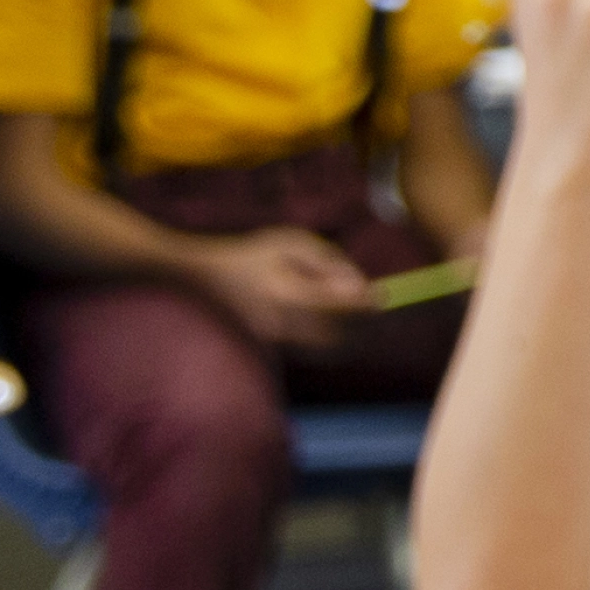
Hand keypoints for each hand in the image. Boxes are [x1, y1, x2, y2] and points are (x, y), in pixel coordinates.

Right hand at [197, 226, 376, 352]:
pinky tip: (342, 324)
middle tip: (379, 309)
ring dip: (349, 335)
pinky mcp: (270, 344)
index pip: (333, 305)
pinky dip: (330, 338)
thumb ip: (327, 261)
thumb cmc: (252, 254)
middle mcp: (277, 322)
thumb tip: (359, 284)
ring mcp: (272, 338)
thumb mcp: (291, 243)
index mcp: (283, 293)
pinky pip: (309, 347)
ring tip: (365, 316)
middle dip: (361, 325)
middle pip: (332, 335)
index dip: (362, 303)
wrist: (207, 276)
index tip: (383, 295)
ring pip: (322, 346)